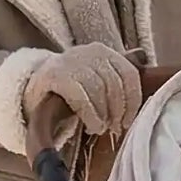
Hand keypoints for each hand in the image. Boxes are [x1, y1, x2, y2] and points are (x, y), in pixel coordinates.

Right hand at [22, 43, 143, 140]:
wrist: (32, 88)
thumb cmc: (72, 89)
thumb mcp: (96, 81)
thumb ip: (118, 82)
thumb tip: (147, 83)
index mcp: (104, 52)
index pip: (129, 74)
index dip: (133, 100)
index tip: (129, 120)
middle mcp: (88, 51)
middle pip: (114, 84)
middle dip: (117, 110)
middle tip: (114, 128)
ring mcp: (70, 61)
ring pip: (99, 90)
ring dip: (103, 115)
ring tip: (100, 128)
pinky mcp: (54, 75)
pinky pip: (81, 97)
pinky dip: (90, 115)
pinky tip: (91, 125)